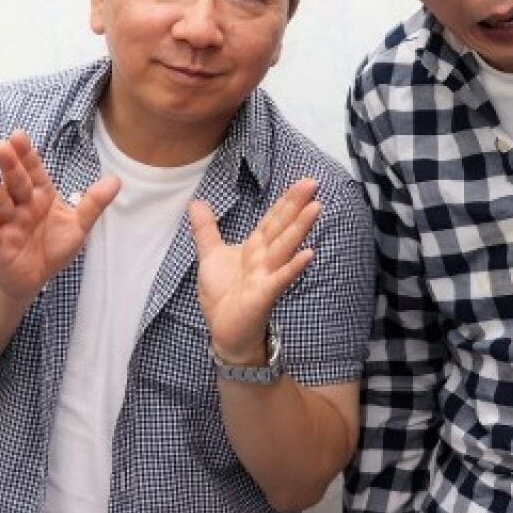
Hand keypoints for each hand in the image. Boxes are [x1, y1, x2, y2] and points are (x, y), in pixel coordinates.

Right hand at [0, 130, 120, 302]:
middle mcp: (23, 206)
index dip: (27, 155)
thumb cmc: (53, 248)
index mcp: (42, 197)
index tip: (18, 135)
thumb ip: (93, 204)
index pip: (35, 172)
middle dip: (10, 165)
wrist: (33, 279)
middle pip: (16, 183)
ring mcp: (8, 224)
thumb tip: (116, 180)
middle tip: (1, 145)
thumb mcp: (78, 227)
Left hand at [190, 178, 320, 364]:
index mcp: (254, 248)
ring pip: (284, 248)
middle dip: (297, 206)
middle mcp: (264, 259)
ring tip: (315, 208)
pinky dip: (293, 267)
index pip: (272, 219)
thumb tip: (196, 202)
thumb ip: (206, 229)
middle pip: (282, 227)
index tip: (302, 181)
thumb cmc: (223, 296)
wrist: (224, 331)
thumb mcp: (210, 256)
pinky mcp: (264, 295)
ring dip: (300, 228)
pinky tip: (309, 254)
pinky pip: (280, 279)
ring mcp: (267, 276)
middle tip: (313, 183)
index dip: (286, 200)